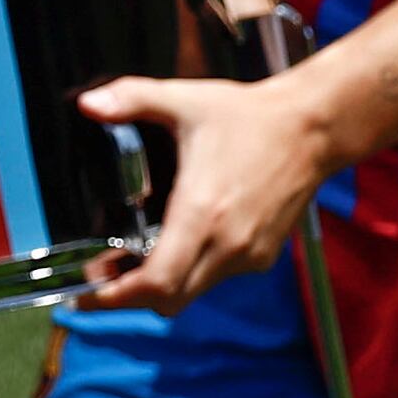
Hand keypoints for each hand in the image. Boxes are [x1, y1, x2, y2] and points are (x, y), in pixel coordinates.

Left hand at [69, 61, 333, 310]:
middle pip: (169, 299)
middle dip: (129, 296)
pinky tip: (174, 244)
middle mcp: (227, 243)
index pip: (158, 283)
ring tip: (129, 259)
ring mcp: (249, 254)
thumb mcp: (183, 100)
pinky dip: (190, 273)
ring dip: (160, 284)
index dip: (117, 297)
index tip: (85, 294)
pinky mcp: (263, 256)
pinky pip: (216, 278)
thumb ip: (131, 98)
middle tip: (99, 275)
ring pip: (192, 292)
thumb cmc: (247, 116)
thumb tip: (88, 103)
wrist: (312, 129)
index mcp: (202, 211)